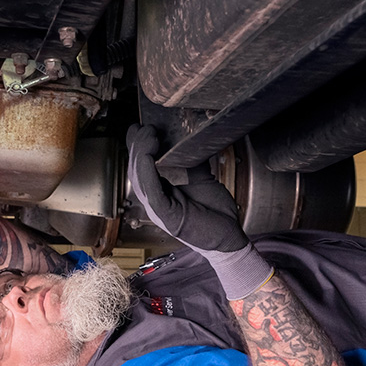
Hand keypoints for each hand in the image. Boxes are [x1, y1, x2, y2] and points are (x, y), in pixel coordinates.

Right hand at [126, 124, 247, 252]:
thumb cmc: (213, 213)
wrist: (228, 238)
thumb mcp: (201, 179)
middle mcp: (155, 198)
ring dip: (141, 154)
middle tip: (147, 127)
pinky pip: (152, 192)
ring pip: (140, 178)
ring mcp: (158, 208)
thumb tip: (187, 138)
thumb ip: (189, 162)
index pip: (140, 164)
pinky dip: (148, 173)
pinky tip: (149, 158)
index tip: (142, 126)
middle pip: (136, 168)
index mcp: (160, 189)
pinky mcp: (167, 216)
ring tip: (148, 136)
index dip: (137, 144)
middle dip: (138, 145)